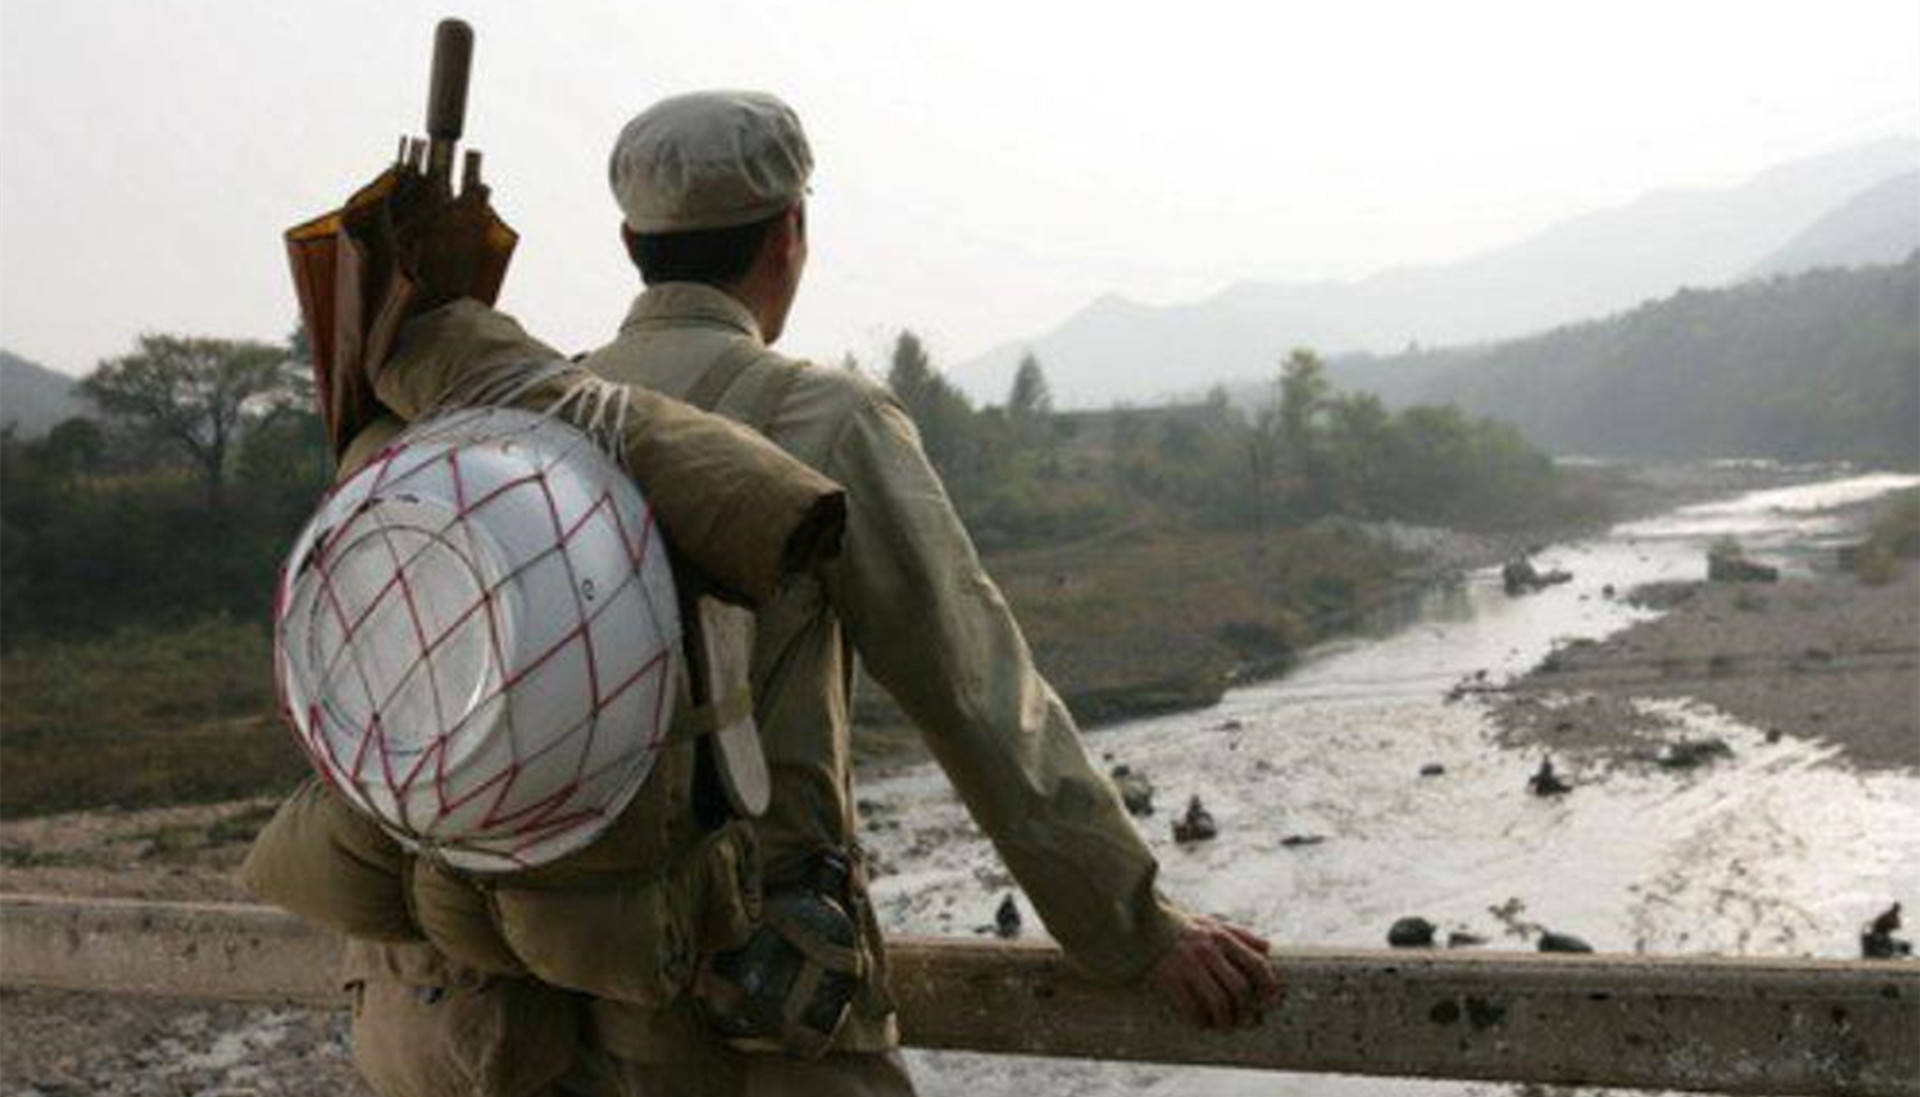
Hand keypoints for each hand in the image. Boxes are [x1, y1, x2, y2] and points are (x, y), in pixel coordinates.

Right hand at [1144, 915, 1278, 1028]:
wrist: (1139, 926)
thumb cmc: (1178, 926)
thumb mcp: (1209, 923)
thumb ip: (1239, 934)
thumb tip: (1268, 948)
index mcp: (1220, 936)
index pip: (1255, 962)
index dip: (1269, 984)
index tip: (1273, 1000)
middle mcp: (1207, 950)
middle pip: (1239, 988)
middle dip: (1247, 1010)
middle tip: (1249, 1021)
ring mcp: (1187, 964)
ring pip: (1218, 1001)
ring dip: (1225, 1020)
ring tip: (1226, 1026)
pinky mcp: (1168, 977)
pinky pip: (1190, 1006)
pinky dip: (1199, 1020)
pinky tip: (1201, 1023)